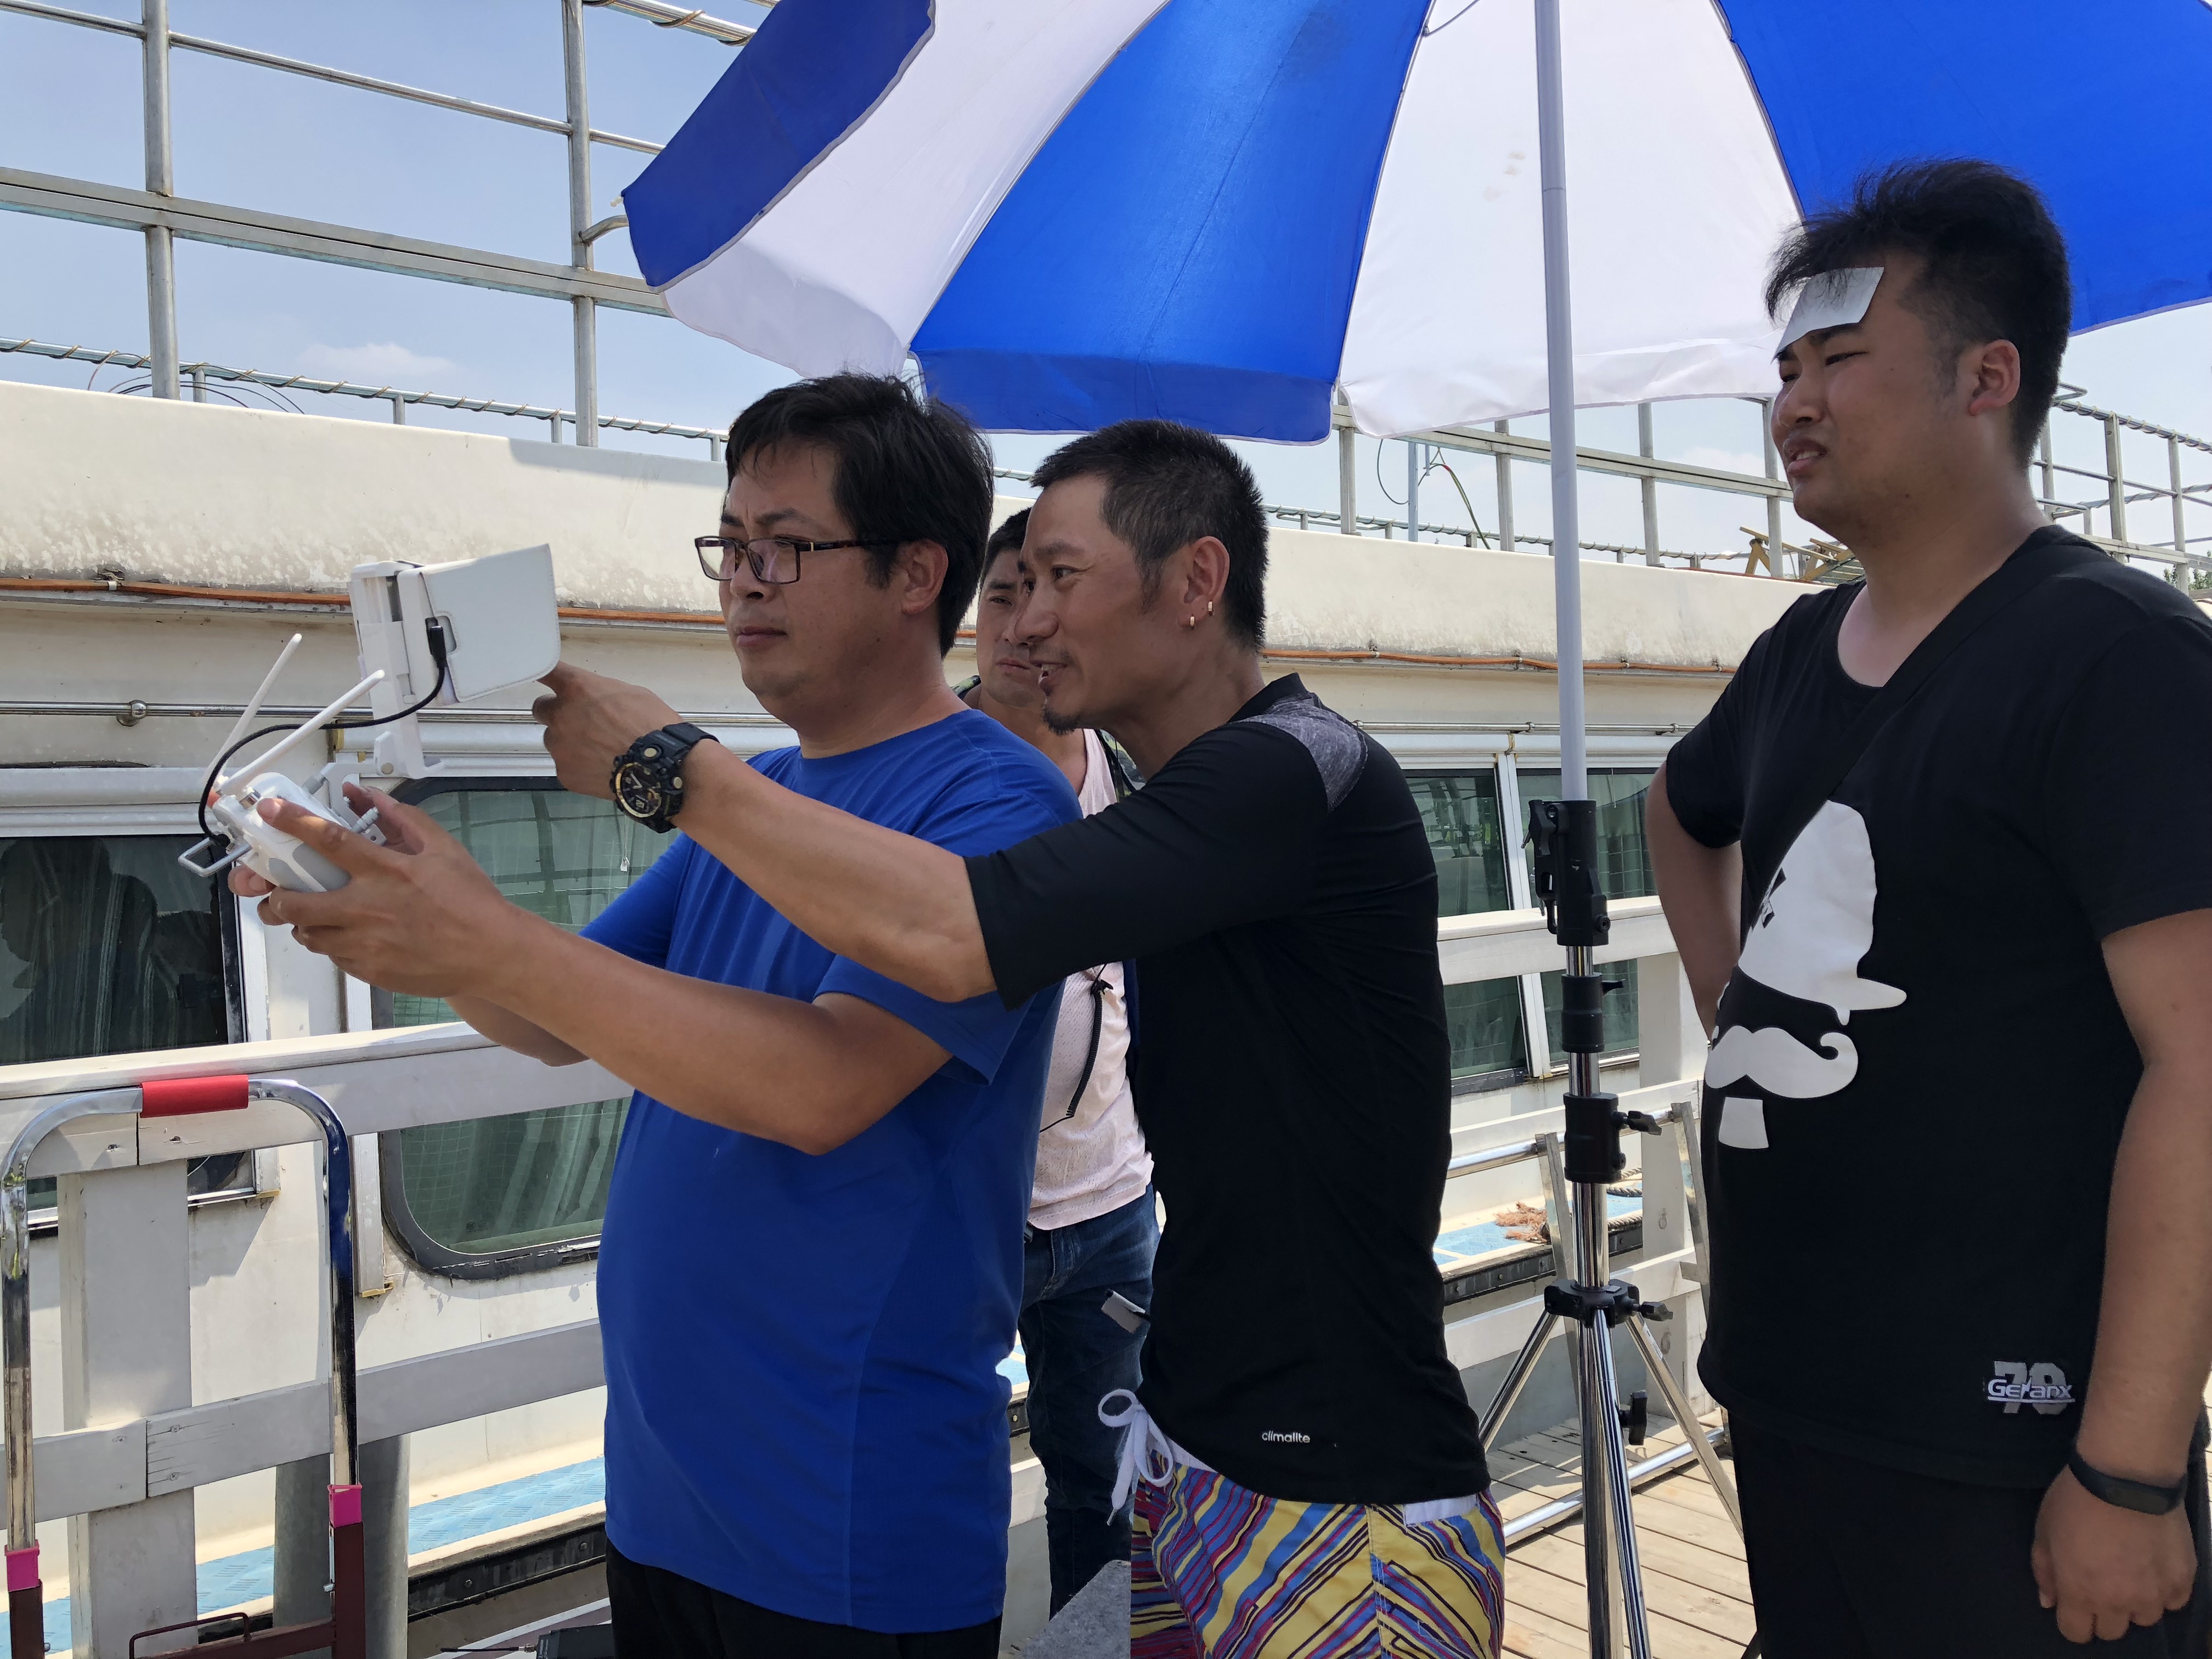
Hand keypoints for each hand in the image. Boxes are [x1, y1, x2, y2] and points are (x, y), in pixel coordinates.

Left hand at [228, 784, 534, 998]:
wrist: (491, 954)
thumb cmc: (471, 902)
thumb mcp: (442, 849)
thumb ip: (402, 819)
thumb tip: (369, 796)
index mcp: (385, 872)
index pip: (328, 840)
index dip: (293, 822)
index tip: (271, 812)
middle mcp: (367, 909)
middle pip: (295, 903)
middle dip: (277, 897)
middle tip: (281, 892)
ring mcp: (365, 944)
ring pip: (309, 935)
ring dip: (304, 923)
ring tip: (319, 915)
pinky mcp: (369, 970)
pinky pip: (334, 957)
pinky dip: (333, 944)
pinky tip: (352, 936)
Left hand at [532, 662, 682, 800]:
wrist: (660, 767)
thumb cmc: (652, 724)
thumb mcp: (631, 694)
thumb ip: (601, 693)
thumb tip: (594, 702)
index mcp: (577, 689)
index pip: (546, 671)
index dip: (541, 672)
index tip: (538, 674)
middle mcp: (560, 715)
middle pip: (540, 709)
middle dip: (557, 713)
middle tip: (581, 723)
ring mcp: (559, 747)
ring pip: (555, 741)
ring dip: (570, 742)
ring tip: (599, 752)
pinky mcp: (564, 774)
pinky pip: (567, 766)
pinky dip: (580, 767)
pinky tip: (602, 769)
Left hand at [2032, 1465, 2195, 1641]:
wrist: (2125, 1478)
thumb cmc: (2075, 1500)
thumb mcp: (2044, 1531)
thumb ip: (2044, 1571)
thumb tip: (2049, 1601)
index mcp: (2079, 1593)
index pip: (2076, 1633)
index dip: (2073, 1619)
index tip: (2074, 1602)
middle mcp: (2118, 1602)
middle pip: (2111, 1631)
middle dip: (2103, 1612)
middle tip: (2102, 1583)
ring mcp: (2154, 1594)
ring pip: (2144, 1618)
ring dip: (2136, 1602)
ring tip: (2131, 1571)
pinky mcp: (2182, 1581)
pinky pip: (2174, 1601)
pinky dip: (2164, 1590)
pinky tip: (2154, 1565)